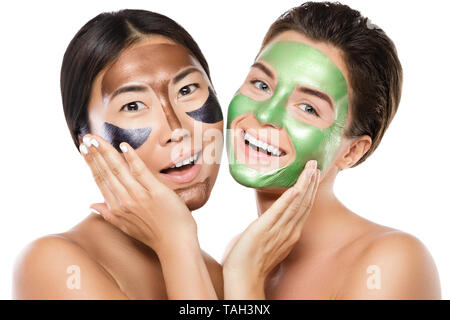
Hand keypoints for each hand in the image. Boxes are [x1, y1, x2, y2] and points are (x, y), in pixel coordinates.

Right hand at [79, 134, 197, 254]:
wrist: (175, 244)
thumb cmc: (154, 235)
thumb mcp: (126, 227)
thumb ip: (108, 214)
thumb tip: (91, 204)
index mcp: (116, 208)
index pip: (100, 180)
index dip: (91, 163)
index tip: (84, 149)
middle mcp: (124, 201)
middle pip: (106, 172)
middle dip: (95, 153)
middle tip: (86, 138)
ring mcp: (139, 196)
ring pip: (119, 169)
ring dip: (107, 152)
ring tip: (97, 139)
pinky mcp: (156, 192)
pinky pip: (141, 171)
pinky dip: (132, 158)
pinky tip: (124, 146)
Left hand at [222, 160, 319, 298]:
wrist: (242, 278)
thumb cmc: (251, 262)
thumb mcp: (267, 243)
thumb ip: (271, 230)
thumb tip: (267, 222)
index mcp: (289, 234)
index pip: (303, 208)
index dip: (310, 190)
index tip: (313, 176)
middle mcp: (288, 231)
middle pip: (304, 203)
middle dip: (311, 183)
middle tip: (315, 165)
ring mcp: (278, 231)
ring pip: (296, 204)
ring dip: (305, 184)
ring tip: (310, 168)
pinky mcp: (263, 229)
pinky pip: (278, 212)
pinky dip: (288, 199)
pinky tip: (296, 188)